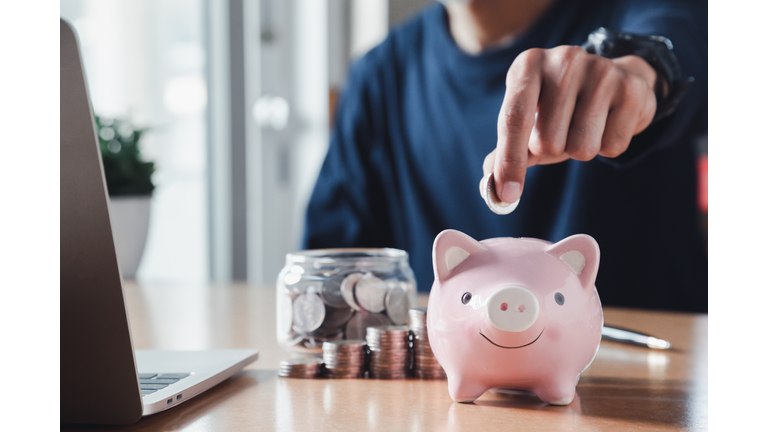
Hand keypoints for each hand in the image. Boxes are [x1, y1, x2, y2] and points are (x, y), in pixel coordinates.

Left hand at [483, 45, 658, 203]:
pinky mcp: (630, 88)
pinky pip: (612, 147)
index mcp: (528, 65)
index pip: (514, 119)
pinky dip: (607, 146)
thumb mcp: (530, 122)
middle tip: (562, 130)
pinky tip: (608, 123)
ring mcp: (600, 70)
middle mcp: (564, 60)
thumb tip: (491, 186)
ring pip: (581, 148)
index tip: (507, 195)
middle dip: (553, 149)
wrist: (617, 80)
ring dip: (580, 150)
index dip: (509, 162)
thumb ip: (506, 152)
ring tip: (585, 126)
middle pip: (548, 141)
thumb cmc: (562, 109)